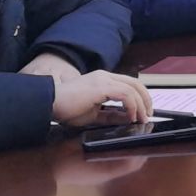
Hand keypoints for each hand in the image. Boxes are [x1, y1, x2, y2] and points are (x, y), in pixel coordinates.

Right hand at [26, 56, 151, 127]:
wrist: (48, 103)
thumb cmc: (66, 109)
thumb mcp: (94, 115)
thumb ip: (111, 115)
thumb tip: (127, 118)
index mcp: (103, 80)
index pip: (129, 84)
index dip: (140, 98)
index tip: (143, 113)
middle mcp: (105, 76)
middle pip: (136, 83)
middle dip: (146, 100)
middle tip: (148, 116)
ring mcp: (103, 79)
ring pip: (133, 88)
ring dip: (140, 105)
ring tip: (141, 119)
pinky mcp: (101, 86)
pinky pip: (125, 94)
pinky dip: (132, 105)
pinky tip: (130, 116)